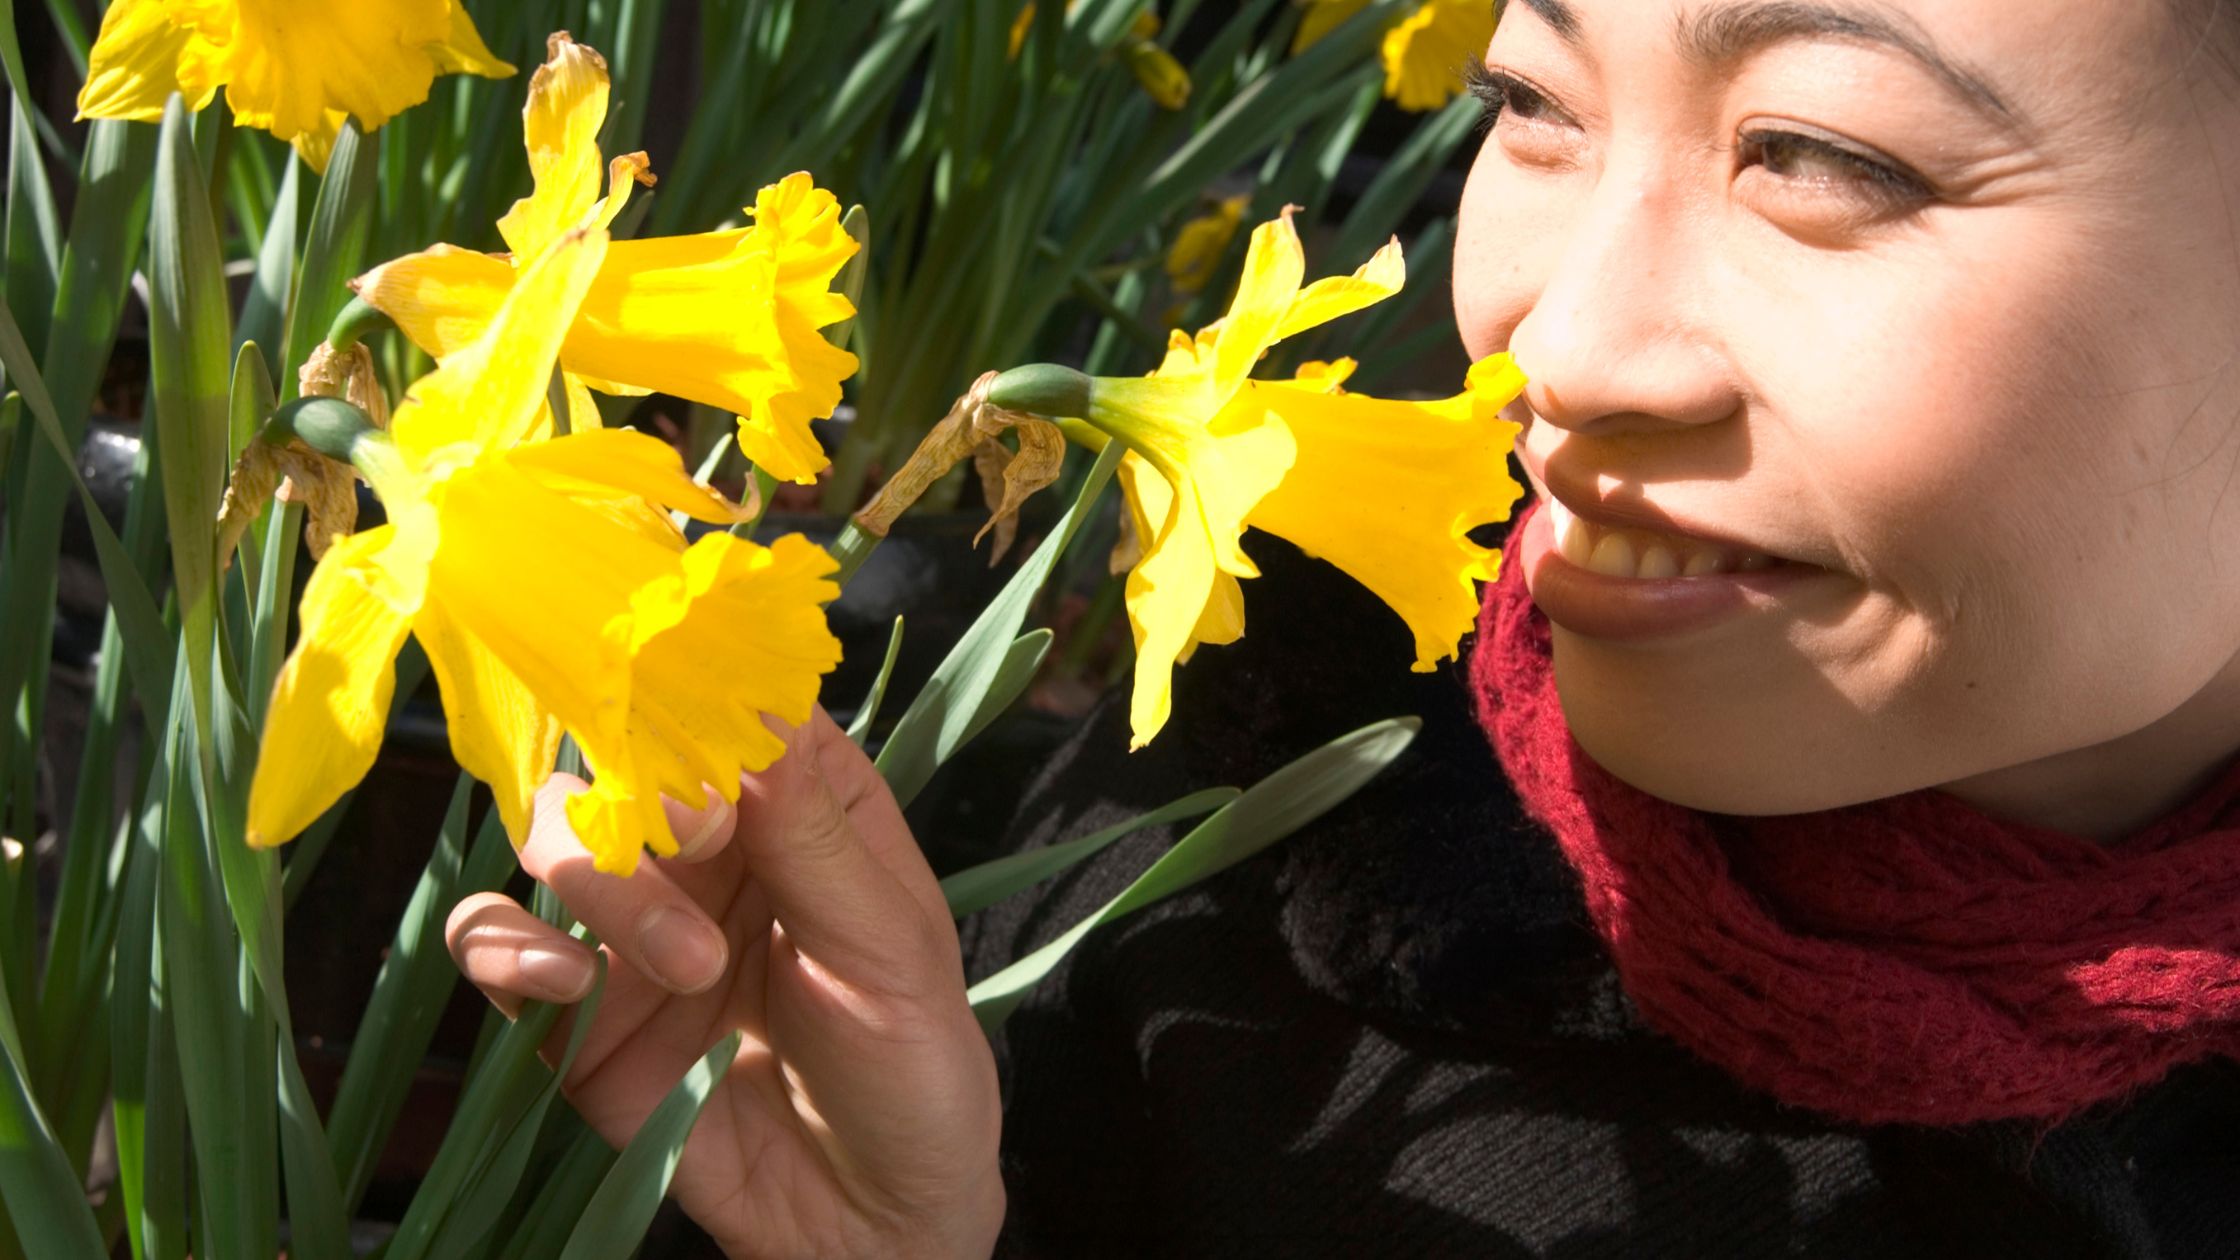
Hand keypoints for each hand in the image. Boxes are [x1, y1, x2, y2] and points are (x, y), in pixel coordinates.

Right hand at [444, 709, 1003, 1258]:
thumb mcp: (890, 949)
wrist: (872, 1220)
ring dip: (598, 882)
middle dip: (644, 792)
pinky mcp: (574, 1013)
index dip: (708, 701)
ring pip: (552, 840)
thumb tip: (759, 712)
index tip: (723, 743)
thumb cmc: (912, 1066)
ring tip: (690, 964)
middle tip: (702, 842)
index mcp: (799, 807)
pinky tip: (562, 983)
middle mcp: (707, 850)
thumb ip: (815, 839)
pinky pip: (493, 948)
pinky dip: (503, 949)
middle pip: (621, 759)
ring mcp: (632, 927)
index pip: (729, 704)